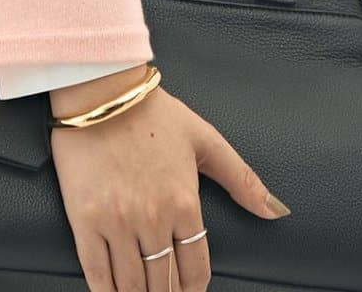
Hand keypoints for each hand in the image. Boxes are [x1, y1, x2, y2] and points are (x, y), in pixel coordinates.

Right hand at [48, 65, 288, 291]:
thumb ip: (241, 178)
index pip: (195, 268)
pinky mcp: (85, 220)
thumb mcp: (204, 139)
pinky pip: (98, 273)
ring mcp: (117, 222)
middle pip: (163, 282)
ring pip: (132, 285)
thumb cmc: (152, 112)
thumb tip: (276, 209)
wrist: (100, 89)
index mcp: (185, 203)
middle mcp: (153, 219)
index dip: (193, 289)